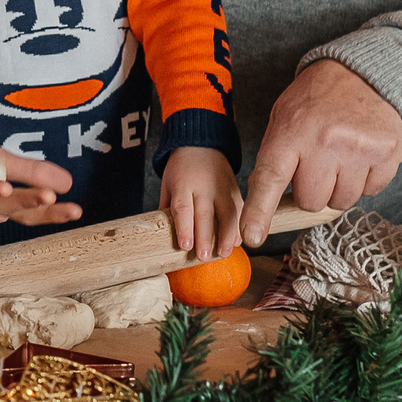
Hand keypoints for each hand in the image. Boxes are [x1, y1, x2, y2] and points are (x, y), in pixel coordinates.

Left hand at [161, 146, 243, 260]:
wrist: (201, 144)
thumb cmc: (180, 169)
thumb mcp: (167, 183)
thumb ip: (167, 207)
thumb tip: (162, 236)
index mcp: (183, 184)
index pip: (183, 208)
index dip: (185, 228)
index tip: (186, 246)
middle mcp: (204, 186)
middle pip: (205, 214)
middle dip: (205, 237)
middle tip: (203, 257)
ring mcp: (222, 188)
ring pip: (227, 213)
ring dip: (226, 235)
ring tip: (224, 253)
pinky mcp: (235, 190)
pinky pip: (240, 209)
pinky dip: (239, 226)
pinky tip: (238, 241)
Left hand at [239, 58, 401, 246]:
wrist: (364, 73)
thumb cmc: (316, 102)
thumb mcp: (284, 118)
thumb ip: (275, 160)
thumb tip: (264, 213)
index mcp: (291, 132)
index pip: (270, 179)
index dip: (259, 212)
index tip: (250, 236)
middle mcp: (325, 142)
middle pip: (311, 202)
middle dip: (310, 191)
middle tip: (315, 165)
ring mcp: (359, 149)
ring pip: (341, 202)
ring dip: (338, 188)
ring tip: (339, 156)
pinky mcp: (388, 153)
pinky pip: (371, 191)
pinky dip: (365, 180)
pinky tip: (361, 155)